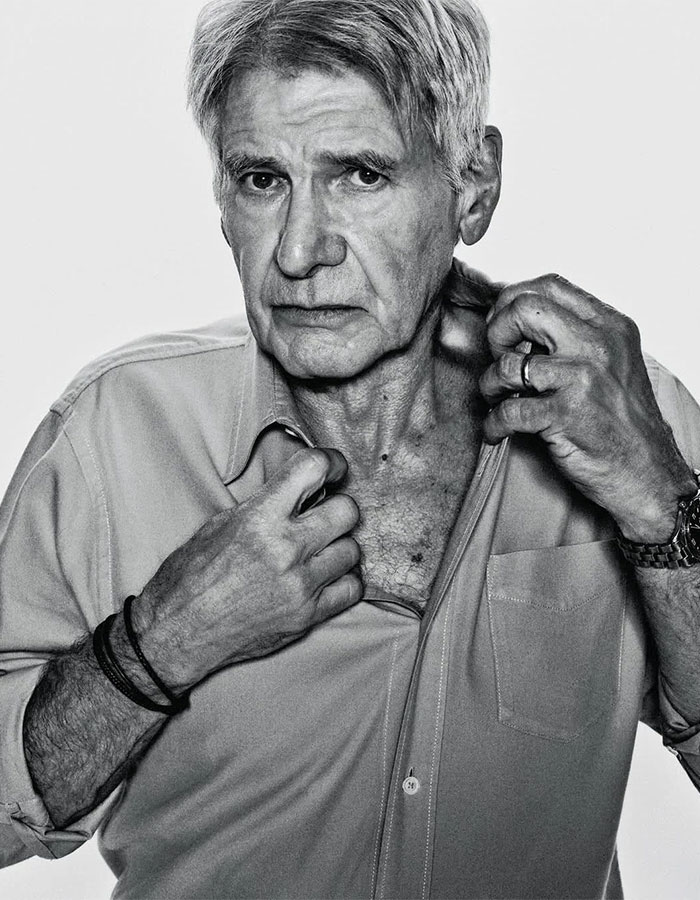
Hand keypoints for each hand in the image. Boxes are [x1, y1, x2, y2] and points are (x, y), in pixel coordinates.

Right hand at [132, 448, 361, 690]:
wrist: (177, 632)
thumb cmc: (190, 576)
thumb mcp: (219, 524)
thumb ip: (263, 505)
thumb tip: (299, 491)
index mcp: (259, 518)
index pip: (313, 469)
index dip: (331, 462)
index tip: (333, 468)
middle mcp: (285, 549)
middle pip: (347, 510)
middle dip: (338, 508)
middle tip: (325, 515)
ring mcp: (300, 585)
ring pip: (352, 550)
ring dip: (339, 547)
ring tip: (319, 551)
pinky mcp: (307, 616)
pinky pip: (352, 588)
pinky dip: (343, 580)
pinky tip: (326, 577)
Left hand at [479, 273, 695, 540]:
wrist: (648, 473)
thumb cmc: (624, 422)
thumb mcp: (612, 363)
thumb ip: (574, 336)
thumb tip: (515, 320)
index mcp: (610, 325)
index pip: (549, 285)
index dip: (512, 300)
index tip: (502, 325)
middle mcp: (597, 345)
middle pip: (524, 308)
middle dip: (496, 331)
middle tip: (497, 357)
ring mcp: (581, 379)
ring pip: (508, 363)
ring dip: (489, 384)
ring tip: (496, 399)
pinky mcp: (564, 415)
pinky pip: (507, 410)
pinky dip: (493, 424)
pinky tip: (497, 431)